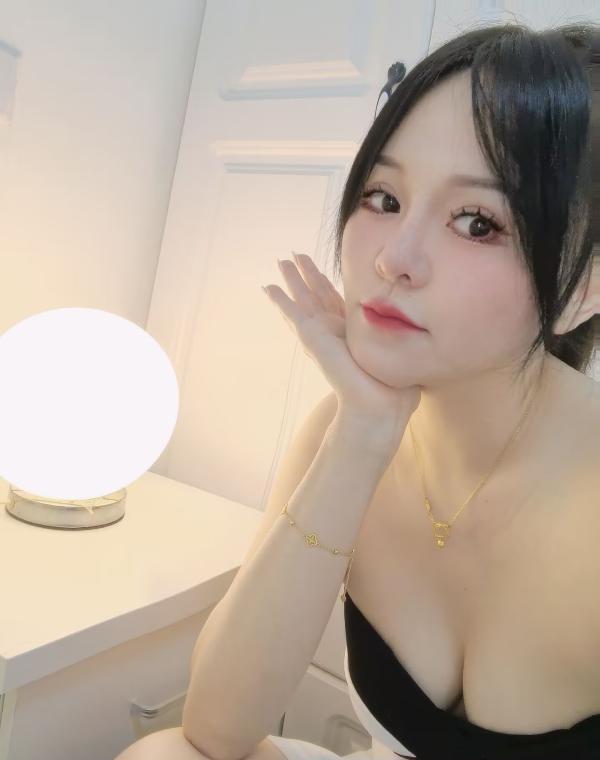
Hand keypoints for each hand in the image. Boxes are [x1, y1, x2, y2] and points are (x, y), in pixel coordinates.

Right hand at [262, 252, 420, 445]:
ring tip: (281, 262)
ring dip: (291, 280)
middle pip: (316, 295)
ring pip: (302, 299)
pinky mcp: (311, 336)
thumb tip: (422, 326)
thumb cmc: (392, 388)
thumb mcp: (397, 349)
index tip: (322, 270)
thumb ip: (401, 336)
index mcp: (351, 333)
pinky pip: (291, 313)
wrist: (378, 405)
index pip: (336, 301)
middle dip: (306, 275)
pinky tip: (267, 287)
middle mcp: (333, 331)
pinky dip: (279, 300)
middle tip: (294, 255)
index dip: (328, 284)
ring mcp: (319, 333)